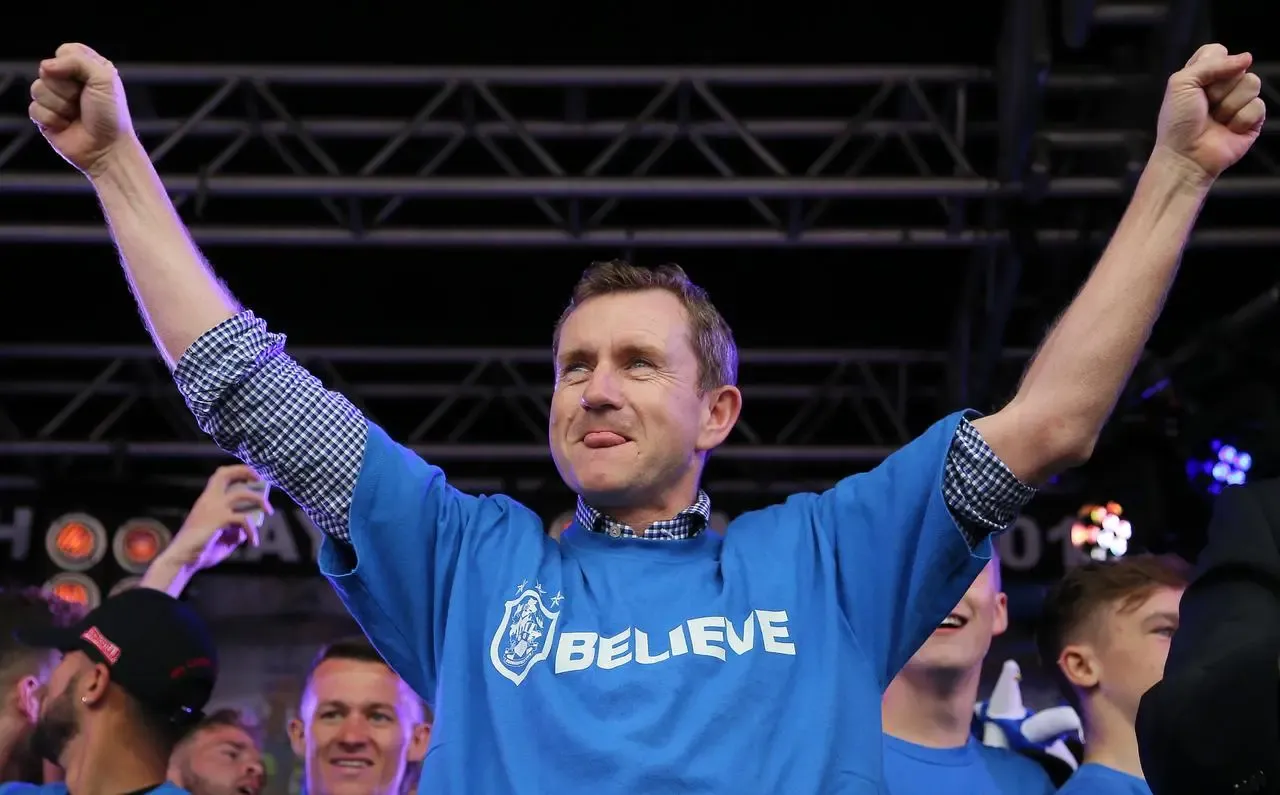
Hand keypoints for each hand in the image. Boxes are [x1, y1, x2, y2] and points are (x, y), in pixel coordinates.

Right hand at [28, 43, 134, 176]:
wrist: (108, 149)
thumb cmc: (110, 115)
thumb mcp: (104, 79)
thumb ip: (78, 61)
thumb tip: (46, 66)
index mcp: (86, 68)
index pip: (64, 51)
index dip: (71, 64)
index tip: (87, 80)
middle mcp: (69, 82)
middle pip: (46, 70)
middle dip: (66, 88)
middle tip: (83, 102)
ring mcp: (55, 99)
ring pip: (37, 89)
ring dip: (60, 105)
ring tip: (76, 115)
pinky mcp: (45, 117)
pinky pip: (34, 109)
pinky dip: (52, 119)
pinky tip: (66, 126)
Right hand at [160, 464, 271, 572]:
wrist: (182, 560)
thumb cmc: (199, 550)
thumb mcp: (222, 536)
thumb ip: (235, 528)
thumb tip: (251, 524)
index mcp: (206, 501)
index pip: (219, 476)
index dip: (236, 471)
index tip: (251, 475)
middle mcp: (208, 500)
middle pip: (224, 474)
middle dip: (245, 471)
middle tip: (260, 478)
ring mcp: (213, 508)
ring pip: (242, 494)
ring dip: (259, 500)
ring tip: (269, 510)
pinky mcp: (218, 519)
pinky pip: (244, 519)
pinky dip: (252, 530)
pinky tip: (253, 542)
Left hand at [1155, 43, 1266, 182]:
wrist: (1185, 155)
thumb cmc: (1178, 122)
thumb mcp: (1181, 83)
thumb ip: (1211, 63)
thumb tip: (1247, 57)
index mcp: (1202, 75)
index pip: (1218, 51)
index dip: (1212, 63)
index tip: (1199, 82)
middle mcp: (1222, 86)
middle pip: (1239, 66)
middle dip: (1219, 87)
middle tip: (1205, 105)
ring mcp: (1239, 101)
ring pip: (1252, 82)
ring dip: (1229, 104)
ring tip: (1216, 119)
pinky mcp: (1253, 119)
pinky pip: (1258, 105)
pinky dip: (1239, 119)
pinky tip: (1228, 130)